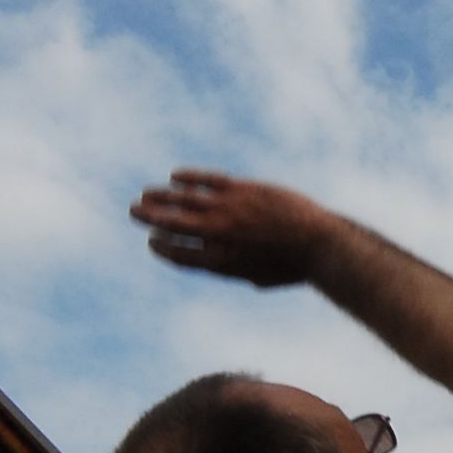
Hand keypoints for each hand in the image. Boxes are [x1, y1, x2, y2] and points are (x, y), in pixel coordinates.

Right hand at [131, 169, 331, 288]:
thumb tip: (218, 262)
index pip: (177, 254)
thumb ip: (232, 269)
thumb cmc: (292, 266)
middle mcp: (218, 236)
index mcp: (219, 263)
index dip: (160, 246)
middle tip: (133, 211)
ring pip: (183, 200)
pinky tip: (174, 175)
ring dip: (160, 196)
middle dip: (149, 217)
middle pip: (172, 225)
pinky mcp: (242, 189)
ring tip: (145, 194)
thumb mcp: (257, 277)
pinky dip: (188, 177)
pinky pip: (207, 180)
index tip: (151, 240)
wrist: (319, 243)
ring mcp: (228, 210)